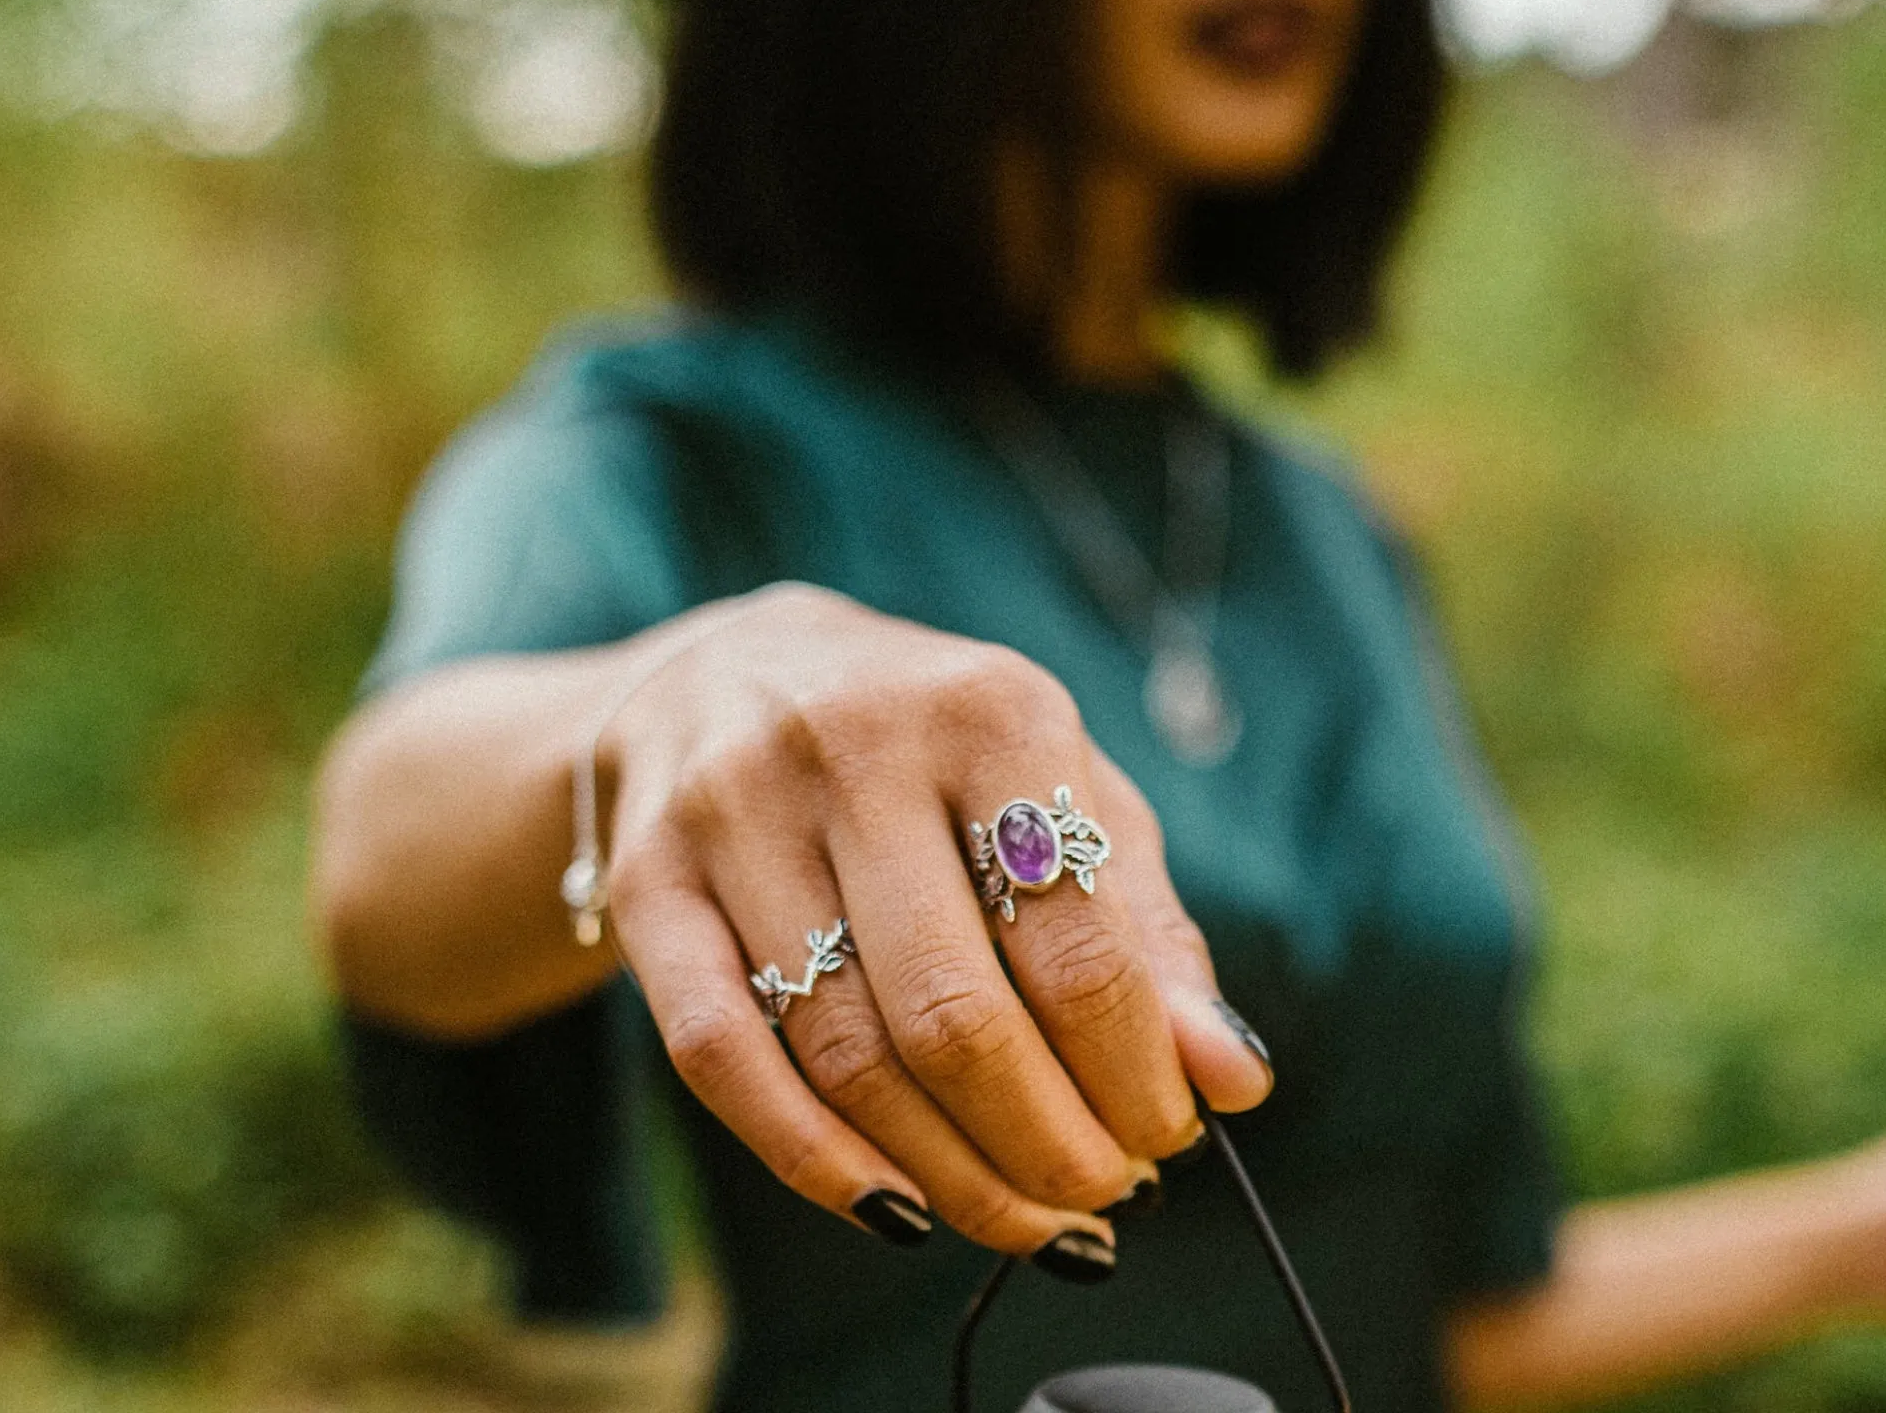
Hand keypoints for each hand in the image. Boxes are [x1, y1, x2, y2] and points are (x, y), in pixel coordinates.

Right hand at [600, 583, 1272, 1264]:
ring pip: (845, 1055)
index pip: (1077, 942)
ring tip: (1021, 1217)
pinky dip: (813, 1163)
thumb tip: (1235, 1078)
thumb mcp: (1063, 789)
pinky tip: (897, 1209)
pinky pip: (720, 1058)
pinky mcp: (651, 877)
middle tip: (1100, 1204)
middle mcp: (854, 745)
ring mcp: (734, 809)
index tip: (1167, 1141)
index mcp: (987, 710)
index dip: (1134, 1075)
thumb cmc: (936, 749)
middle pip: (955, 1016)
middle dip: (1046, 1148)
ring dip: (949, 1176)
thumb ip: (1150, 927)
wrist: (729, 668)